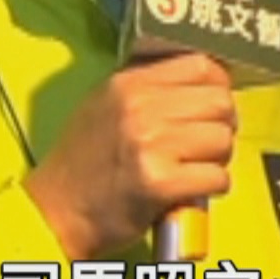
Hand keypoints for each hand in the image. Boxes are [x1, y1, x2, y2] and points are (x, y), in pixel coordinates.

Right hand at [24, 52, 236, 260]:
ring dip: (219, 158)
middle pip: (219, 102)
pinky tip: (194, 190)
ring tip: (198, 166)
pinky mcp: (160, 184)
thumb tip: (202, 75)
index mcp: (129, 83)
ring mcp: (151, 145)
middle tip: (208, 142)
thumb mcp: (105, 103)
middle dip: (223, 124)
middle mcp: (140, 108)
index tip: (213, 103)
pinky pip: (217, 177)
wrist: (57, 212)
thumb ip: (148, 85)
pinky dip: (214, 186)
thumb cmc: (84, 160)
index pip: (200, 66)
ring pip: (222, 139)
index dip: (218, 85)